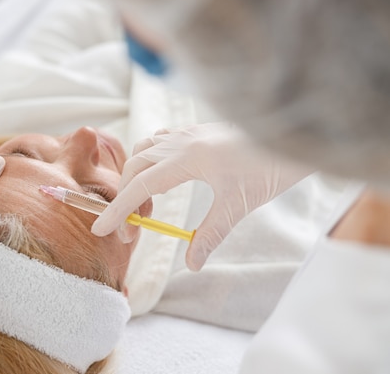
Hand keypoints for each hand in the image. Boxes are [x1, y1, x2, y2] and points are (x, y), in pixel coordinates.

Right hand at [92, 122, 309, 269]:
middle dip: (127, 199)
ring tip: (148, 206)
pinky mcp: (197, 133)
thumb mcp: (238, 205)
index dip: (118, 210)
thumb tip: (192, 264)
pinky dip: (150, 160)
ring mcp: (188, 133)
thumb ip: (209, 234)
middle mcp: (181, 141)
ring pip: (144, 151)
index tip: (102, 229)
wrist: (296, 137)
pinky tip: (162, 176)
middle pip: (135, 168)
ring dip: (137, 178)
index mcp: (186, 157)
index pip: (140, 186)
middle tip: (133, 230)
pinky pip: (160, 141)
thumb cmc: (270, 167)